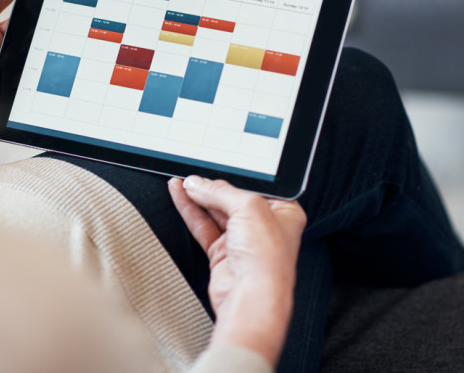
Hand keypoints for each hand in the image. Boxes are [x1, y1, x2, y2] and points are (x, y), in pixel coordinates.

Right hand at [168, 176, 305, 365]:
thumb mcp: (249, 207)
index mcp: (283, 211)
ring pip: (215, 211)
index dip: (236, 175)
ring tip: (180, 182)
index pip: (256, 186)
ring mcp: (242, 240)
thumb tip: (199, 183)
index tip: (216, 165)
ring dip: (198, 197)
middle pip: (233, 197)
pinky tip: (181, 197)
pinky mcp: (223, 253)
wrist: (251, 297)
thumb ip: (220, 192)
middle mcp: (264, 225)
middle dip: (212, 186)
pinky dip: (191, 211)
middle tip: (193, 175)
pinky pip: (203, 226)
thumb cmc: (267, 259)